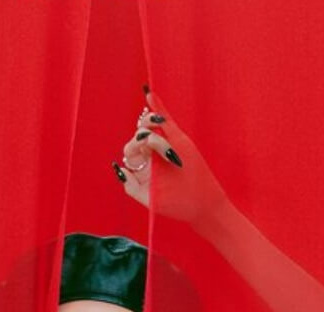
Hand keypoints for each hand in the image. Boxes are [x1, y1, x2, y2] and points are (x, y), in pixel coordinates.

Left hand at [113, 88, 228, 225]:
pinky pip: (167, 121)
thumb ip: (132, 187)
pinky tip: (148, 93)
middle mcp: (154, 154)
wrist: (203, 206)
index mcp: (145, 166)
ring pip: (152, 126)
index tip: (141, 152)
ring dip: (149, 124)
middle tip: (150, 145)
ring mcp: (168, 145)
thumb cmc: (177, 205)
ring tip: (154, 131)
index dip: (133, 146)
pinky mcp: (181, 141)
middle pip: (140, 136)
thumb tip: (120, 167)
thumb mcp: (151, 200)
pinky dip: (158, 108)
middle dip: (142, 138)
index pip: (131, 149)